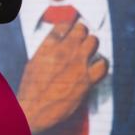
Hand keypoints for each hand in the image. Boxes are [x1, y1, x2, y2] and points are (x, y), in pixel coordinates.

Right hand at [16, 19, 108, 133]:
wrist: (33, 110)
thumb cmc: (31, 90)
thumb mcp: (33, 63)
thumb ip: (46, 51)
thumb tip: (56, 47)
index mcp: (48, 46)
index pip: (64, 25)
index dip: (69, 26)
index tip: (71, 30)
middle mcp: (64, 51)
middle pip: (82, 30)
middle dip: (83, 34)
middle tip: (82, 41)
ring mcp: (77, 64)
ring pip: (94, 41)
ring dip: (92, 45)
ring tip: (90, 52)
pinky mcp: (87, 80)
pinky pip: (103, 64)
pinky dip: (102, 64)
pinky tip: (98, 66)